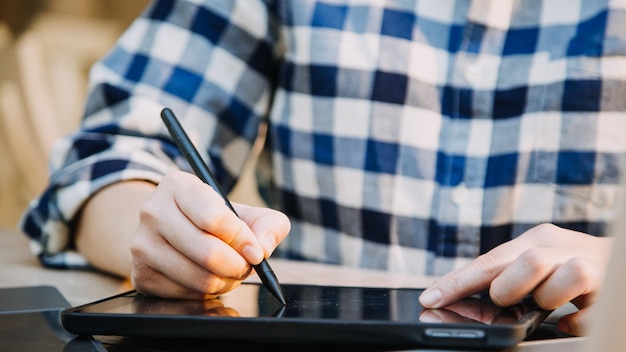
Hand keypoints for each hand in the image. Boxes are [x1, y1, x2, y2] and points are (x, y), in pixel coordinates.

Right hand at [130, 170, 289, 298]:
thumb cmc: (215, 220)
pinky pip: (185, 294)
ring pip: (198, 277)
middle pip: (207, 251)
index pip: (214, 218)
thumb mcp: (246, 212)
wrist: (173, 230)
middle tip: (246, 266)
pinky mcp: (141, 275)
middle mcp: (153, 211)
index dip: (241, 239)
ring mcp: (142, 244)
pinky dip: (206, 292)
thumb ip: (268, 224)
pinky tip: (209, 278)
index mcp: (178, 185)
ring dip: (225, 281)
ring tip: (230, 272)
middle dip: (237, 265)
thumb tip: (262, 248)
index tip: (255, 250)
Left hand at [419, 224, 611, 335]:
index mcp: (534, 239)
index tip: (429, 298)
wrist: (624, 262)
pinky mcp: (606, 283)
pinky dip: (574, 320)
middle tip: (511, 301)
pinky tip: (572, 319)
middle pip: (521, 263)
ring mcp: (584, 261)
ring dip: (545, 298)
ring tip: (549, 304)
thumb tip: (469, 303)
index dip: (456, 282)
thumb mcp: (541, 266)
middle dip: (507, 290)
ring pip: (553, 274)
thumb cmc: (575, 267)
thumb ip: (511, 279)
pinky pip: (583, 303)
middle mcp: (557, 245)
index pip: (487, 261)